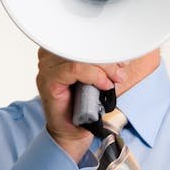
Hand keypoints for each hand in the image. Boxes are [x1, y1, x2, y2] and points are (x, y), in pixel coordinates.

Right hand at [36, 47, 128, 163]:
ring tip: (115, 79)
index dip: (104, 45)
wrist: (72, 131)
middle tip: (121, 69)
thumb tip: (121, 56)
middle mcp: (50, 57)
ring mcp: (47, 69)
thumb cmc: (82, 106)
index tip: (122, 57)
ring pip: (79, 55)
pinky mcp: (48, 81)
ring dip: (103, 67)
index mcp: (60, 51)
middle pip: (80, 44)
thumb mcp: (97, 79)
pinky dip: (93, 75)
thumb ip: (103, 65)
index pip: (83, 37)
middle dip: (106, 56)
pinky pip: (73, 69)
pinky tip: (104, 84)